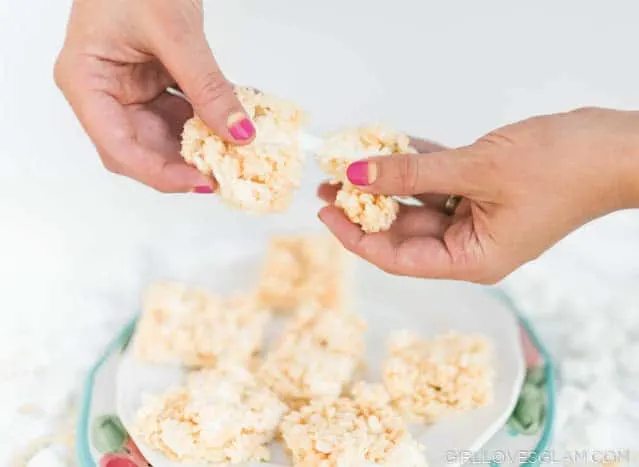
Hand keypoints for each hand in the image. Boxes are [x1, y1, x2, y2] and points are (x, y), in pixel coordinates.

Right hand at [55, 0, 254, 192]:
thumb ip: (208, 85)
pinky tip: (229, 126)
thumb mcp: (175, 31)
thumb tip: (239, 132)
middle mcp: (103, 92)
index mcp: (86, 81)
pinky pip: (178, 115)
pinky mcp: (151, 83)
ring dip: (198, 146)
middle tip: (225, 173)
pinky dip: (204, 122)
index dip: (160, 173)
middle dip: (183, 164)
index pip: (118, 147)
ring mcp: (128, 89)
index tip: (201, 181)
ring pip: (163, 137)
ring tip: (232, 153)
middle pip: (141, 149)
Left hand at [318, 108, 638, 282]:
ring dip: (387, 181)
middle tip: (331, 182)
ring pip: (418, 202)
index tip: (325, 212)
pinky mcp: (483, 190)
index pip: (397, 258)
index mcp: (471, 258)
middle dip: (365, 206)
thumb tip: (357, 172)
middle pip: (403, 230)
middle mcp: (470, 243)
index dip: (356, 238)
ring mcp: (477, 216)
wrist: (617, 147)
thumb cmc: (563, 169)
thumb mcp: (476, 169)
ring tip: (350, 161)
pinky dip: (416, 164)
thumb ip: (411, 173)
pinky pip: (438, 180)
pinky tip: (391, 146)